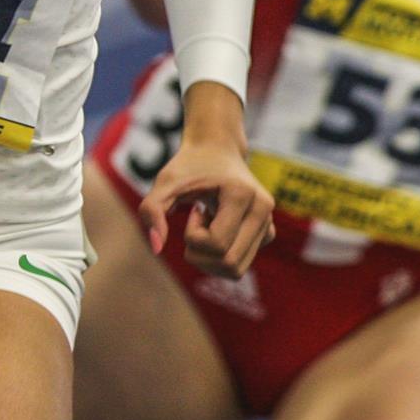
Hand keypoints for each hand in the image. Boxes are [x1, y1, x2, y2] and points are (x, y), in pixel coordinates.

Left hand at [136, 83, 273, 278]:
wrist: (215, 149)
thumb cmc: (187, 167)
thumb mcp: (164, 184)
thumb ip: (151, 211)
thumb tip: (157, 248)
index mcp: (242, 194)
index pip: (216, 244)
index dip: (193, 236)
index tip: (192, 211)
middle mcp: (262, 208)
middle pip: (229, 264)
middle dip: (200, 254)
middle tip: (195, 226)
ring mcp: (268, 221)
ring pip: (236, 270)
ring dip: (209, 258)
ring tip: (207, 227)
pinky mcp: (267, 231)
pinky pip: (240, 265)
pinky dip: (221, 257)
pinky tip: (219, 228)